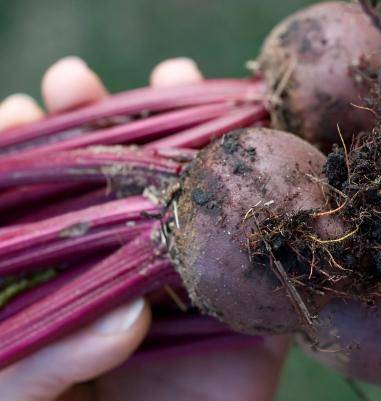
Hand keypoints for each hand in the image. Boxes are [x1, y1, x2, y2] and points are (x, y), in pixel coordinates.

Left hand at [0, 57, 287, 400]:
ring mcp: (190, 303)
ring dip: (194, 149)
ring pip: (195, 216)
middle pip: (118, 195)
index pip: (41, 212)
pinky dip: (271, 213)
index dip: (30, 155)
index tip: (26, 114)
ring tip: (173, 83)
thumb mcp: (11, 397)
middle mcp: (125, 284)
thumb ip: (34, 364)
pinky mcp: (250, 333)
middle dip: (103, 131)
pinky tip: (264, 155)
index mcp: (61, 294)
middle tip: (82, 84)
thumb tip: (123, 316)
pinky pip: (267, 271)